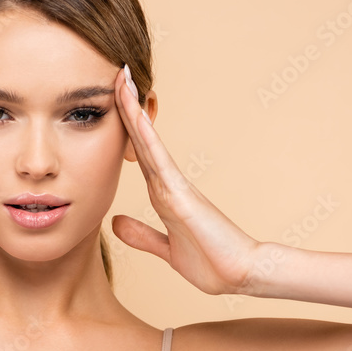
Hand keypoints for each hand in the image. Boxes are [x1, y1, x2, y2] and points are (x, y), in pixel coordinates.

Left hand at [110, 65, 260, 294]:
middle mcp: (168, 184)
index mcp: (163, 195)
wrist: (241, 276)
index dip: (124, 128)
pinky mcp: (182, 195)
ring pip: (148, 142)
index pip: (138, 154)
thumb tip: (115, 222)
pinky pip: (159, 161)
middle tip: (115, 74)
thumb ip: (141, 235)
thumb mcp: (165, 250)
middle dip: (127, 107)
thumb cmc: (211, 263)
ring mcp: (175, 186)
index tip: (111, 101)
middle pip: (141, 139)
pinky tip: (134, 117)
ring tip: (122, 80)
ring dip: (134, 112)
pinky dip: (146, 137)